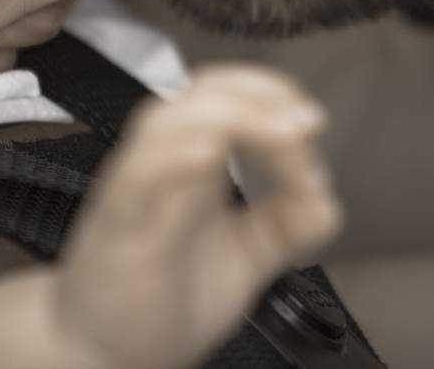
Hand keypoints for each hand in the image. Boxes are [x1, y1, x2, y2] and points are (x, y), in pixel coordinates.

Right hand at [50, 66, 342, 368]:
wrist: (103, 356)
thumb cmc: (162, 299)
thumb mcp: (245, 258)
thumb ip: (285, 225)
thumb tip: (329, 201)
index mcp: (194, 161)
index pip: (232, 94)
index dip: (275, 97)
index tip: (314, 129)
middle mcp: (162, 163)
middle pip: (205, 91)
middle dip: (262, 95)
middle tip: (307, 124)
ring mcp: (136, 189)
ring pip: (169, 122)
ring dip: (232, 118)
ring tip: (283, 135)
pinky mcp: (116, 225)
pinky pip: (137, 177)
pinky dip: (172, 160)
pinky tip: (208, 158)